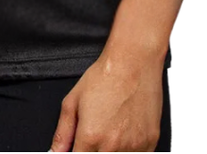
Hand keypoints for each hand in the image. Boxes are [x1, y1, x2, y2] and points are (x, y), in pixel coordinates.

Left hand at [49, 49, 163, 151]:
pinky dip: (129, 150)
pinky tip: (124, 133)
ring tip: (111, 130)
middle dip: (93, 151)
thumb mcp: (73, 101)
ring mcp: (133, 147)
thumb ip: (62, 132)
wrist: (133, 63)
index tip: (79, 147)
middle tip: (96, 136)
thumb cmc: (105, 77)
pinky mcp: (150, 144)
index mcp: (91, 136)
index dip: (76, 153)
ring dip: (111, 151)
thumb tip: (56, 152)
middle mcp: (113, 146)